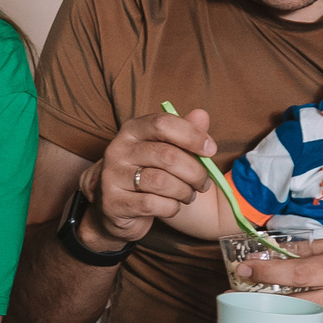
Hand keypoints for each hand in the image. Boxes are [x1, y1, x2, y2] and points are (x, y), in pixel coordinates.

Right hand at [81, 108, 218, 245]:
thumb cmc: (148, 173)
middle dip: (195, 172)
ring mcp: (112, 175)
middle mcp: (118, 149)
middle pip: (167, 155)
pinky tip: (172, 206)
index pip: (163, 123)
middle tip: (204, 183)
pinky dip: (171, 207)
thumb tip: (201, 115)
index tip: (210, 150)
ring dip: (184, 192)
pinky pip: (152, 204)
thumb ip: (184, 133)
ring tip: (189, 195)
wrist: (119, 208)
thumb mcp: (166, 150)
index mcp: (132, 130)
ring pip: (161, 182)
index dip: (192, 135)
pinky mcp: (113, 202)